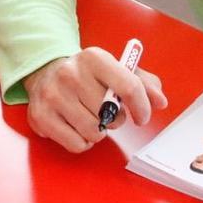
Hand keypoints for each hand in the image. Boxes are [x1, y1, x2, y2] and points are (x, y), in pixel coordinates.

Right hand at [20, 48, 167, 152]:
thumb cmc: (87, 75)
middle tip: (107, 111)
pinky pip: (76, 144)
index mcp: (93, 58)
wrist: (45, 71)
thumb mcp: (115, 69)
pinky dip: (82, 142)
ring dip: (98, 131)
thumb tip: (160, 101)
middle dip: (115, 119)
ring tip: (90, 118)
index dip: (141, 107)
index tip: (142, 116)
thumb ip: (143, 83)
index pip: (128, 86)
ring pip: (94, 132)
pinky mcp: (41, 116)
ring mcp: (53, 95)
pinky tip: (76, 126)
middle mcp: (70, 74)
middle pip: (111, 114)